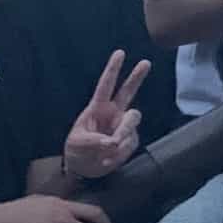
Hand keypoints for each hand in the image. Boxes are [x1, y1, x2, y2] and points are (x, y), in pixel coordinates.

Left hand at [58, 53, 150, 181]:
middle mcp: (113, 113)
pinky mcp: (130, 140)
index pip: (105, 86)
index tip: (120, 53)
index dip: (113, 70)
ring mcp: (123, 126)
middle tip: (145, 62)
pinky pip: (131, 143)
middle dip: (137, 76)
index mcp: (97, 108)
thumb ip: (94, 142)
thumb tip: (114, 142)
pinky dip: (120, 154)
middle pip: (128, 91)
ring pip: (132, 122)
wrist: (84, 169)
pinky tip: (107, 160)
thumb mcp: (77, 145)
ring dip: (121, 135)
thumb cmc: (76, 151)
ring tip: (108, 150)